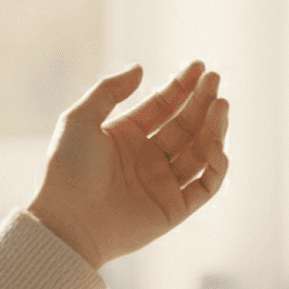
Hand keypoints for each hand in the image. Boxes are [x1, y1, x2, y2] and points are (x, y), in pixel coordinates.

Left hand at [26, 61, 229, 268]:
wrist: (67, 221)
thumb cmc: (67, 170)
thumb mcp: (79, 119)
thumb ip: (109, 90)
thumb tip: (141, 67)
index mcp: (127, 137)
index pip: (163, 107)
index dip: (182, 87)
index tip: (200, 67)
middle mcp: (148, 159)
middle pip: (185, 126)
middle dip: (202, 102)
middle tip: (215, 80)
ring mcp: (163, 184)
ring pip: (200, 152)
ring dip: (214, 128)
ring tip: (221, 105)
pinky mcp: (174, 210)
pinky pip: (206, 186)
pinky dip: (216, 166)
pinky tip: (216, 144)